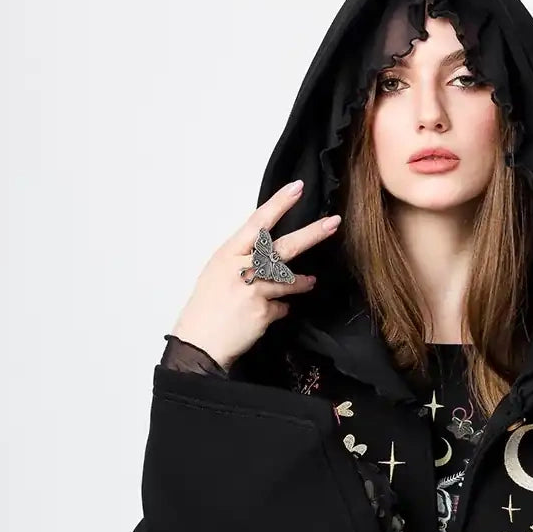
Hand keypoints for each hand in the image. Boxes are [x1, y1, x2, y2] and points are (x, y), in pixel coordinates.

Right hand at [168, 181, 340, 369]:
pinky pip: (282, 306)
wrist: (200, 343)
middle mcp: (241, 269)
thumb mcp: (217, 273)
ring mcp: (253, 291)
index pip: (256, 222)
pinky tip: (270, 312)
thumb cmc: (206, 307)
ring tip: (310, 281)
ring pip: (289, 279)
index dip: (278, 204)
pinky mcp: (262, 312)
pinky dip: (280, 308)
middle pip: (283, 247)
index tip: (297, 188)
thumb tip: (265, 251)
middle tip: (333, 223)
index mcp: (228, 254)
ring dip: (302, 281)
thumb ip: (241, 259)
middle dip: (311, 234)